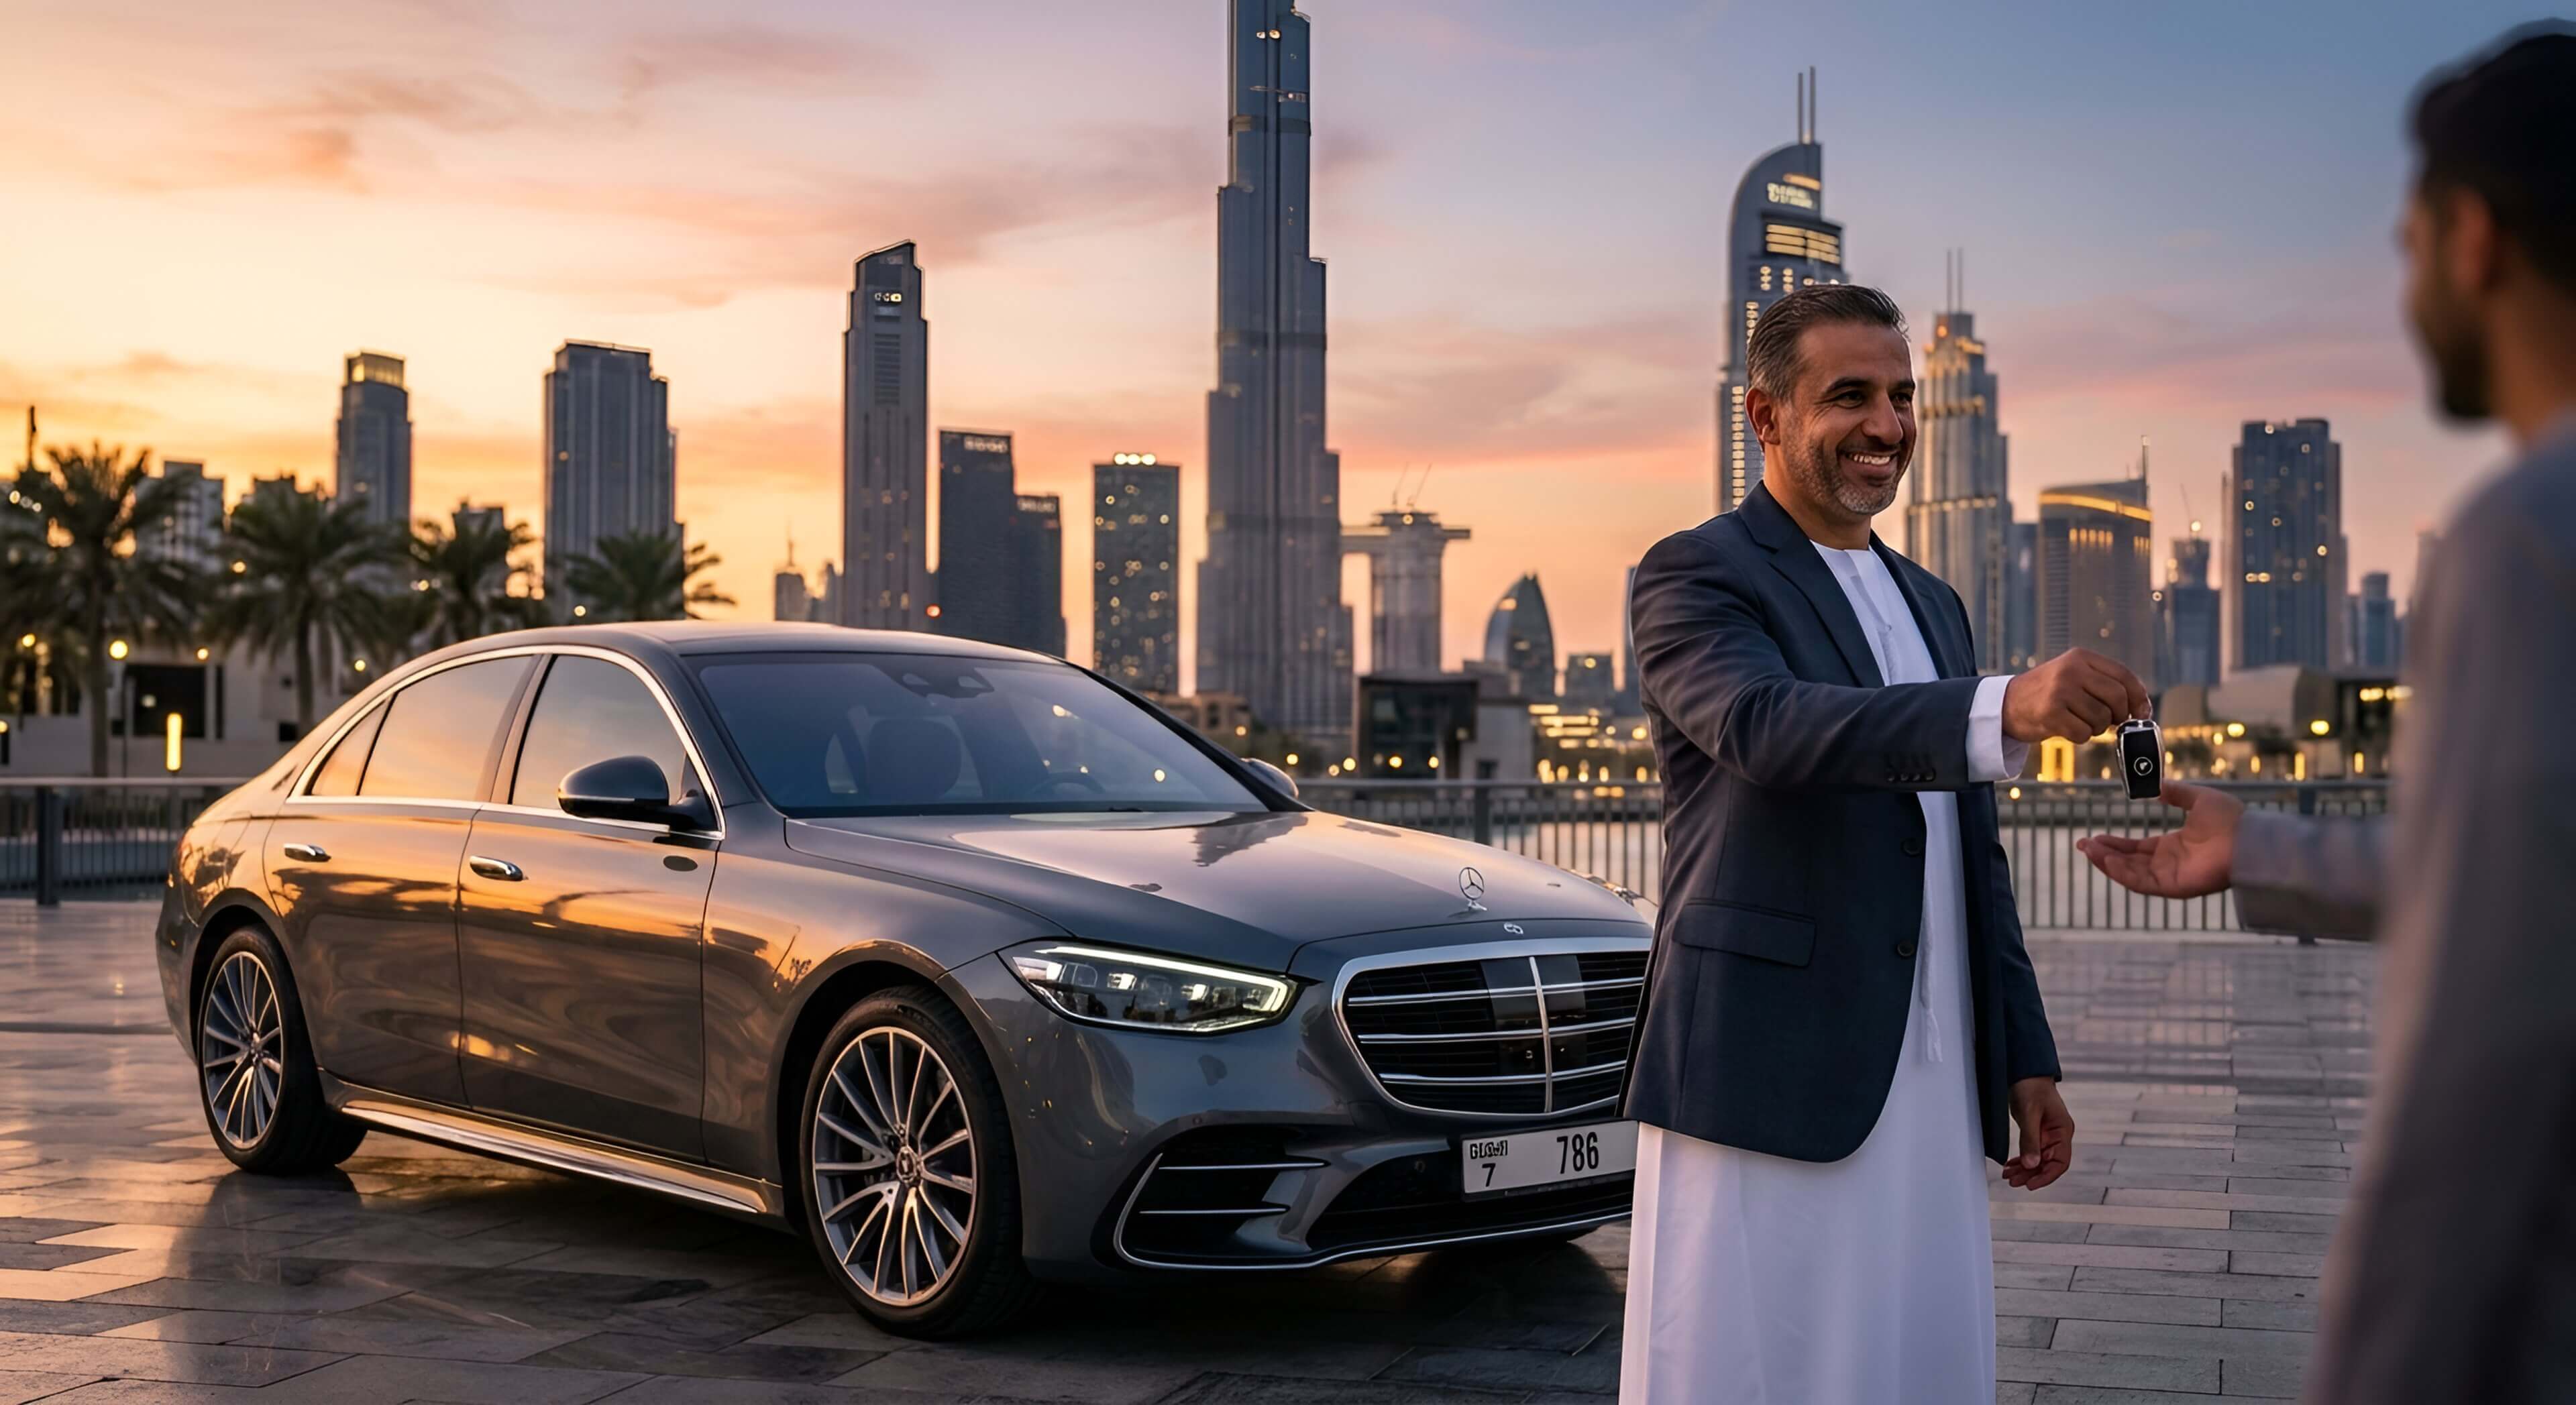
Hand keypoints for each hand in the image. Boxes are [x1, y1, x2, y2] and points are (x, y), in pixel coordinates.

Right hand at [2001, 648, 2149, 743]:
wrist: (2005, 704)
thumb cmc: (2046, 694)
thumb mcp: (2073, 676)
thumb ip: (2104, 684)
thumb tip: (2141, 708)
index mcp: (2080, 657)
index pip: (2124, 675)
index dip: (2139, 697)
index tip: (2142, 713)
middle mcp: (2071, 670)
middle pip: (2117, 697)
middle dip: (2118, 715)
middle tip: (2108, 721)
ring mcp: (2060, 690)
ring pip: (2102, 718)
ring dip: (2095, 728)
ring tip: (2078, 721)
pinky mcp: (2050, 713)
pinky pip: (2083, 733)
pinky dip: (2079, 737)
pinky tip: (2065, 728)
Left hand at [2005, 1077, 2073, 1190]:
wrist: (2024, 1071)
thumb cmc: (2030, 1087)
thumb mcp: (2029, 1113)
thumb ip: (2030, 1139)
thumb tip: (2031, 1165)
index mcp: (2063, 1131)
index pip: (2060, 1162)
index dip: (2046, 1176)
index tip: (2030, 1185)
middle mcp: (2058, 1136)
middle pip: (2047, 1164)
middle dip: (2031, 1175)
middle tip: (2013, 1182)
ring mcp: (2047, 1135)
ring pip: (2038, 1160)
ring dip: (2024, 1170)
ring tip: (2008, 1177)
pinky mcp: (2036, 1132)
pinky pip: (2031, 1152)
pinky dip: (2021, 1160)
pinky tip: (2010, 1166)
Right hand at [2076, 781, 2241, 898]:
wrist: (2249, 839)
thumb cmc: (2232, 821)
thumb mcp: (2199, 799)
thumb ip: (2176, 793)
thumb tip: (2156, 786)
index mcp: (2174, 847)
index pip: (2138, 848)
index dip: (2115, 843)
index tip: (2094, 836)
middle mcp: (2170, 864)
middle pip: (2129, 862)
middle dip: (2104, 854)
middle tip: (2082, 844)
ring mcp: (2171, 877)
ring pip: (2130, 873)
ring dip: (2107, 862)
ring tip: (2087, 849)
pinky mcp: (2174, 887)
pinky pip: (2141, 882)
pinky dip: (2121, 872)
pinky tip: (2105, 858)